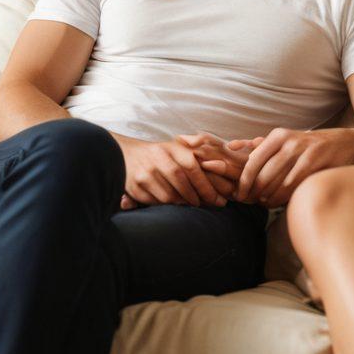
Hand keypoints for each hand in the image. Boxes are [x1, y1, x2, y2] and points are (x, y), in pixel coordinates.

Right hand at [115, 133, 246, 210]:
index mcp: (173, 148)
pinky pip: (156, 202)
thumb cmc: (160, 154)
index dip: (207, 186)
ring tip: (188, 204)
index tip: (219, 200)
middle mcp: (158, 158)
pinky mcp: (135, 186)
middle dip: (196, 198)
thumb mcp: (178, 149)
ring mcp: (145, 173)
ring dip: (182, 203)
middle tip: (204, 205)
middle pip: (182, 183)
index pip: (194, 168)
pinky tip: (171, 203)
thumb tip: (228, 169)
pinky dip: (166, 205)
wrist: (125, 153)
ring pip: (169, 197)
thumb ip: (199, 157)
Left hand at [233, 128, 353, 207]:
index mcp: (277, 136)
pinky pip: (293, 185)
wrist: (343, 142)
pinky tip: (280, 203)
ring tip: (266, 204)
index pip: (252, 161)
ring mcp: (302, 150)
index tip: (239, 195)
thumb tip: (230, 146)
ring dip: (268, 199)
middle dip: (255, 193)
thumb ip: (260, 147)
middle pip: (263, 175)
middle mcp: (288, 141)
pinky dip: (283, 198)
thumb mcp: (285, 141)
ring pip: (277, 183)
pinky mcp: (315, 161)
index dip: (243, 182)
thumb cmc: (307, 147)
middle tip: (253, 202)